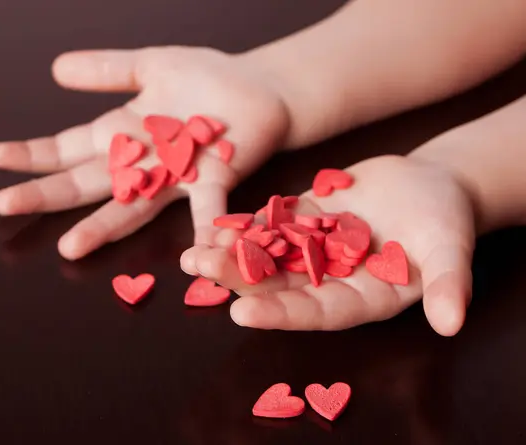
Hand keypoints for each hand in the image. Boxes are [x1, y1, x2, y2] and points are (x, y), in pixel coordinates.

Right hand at [0, 46, 289, 258]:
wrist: (260, 90)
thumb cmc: (207, 78)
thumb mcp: (151, 65)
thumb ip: (108, 70)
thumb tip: (55, 70)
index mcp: (125, 134)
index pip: (70, 146)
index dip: (34, 154)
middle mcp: (144, 163)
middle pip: (90, 181)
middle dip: (49, 193)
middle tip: (6, 204)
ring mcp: (178, 177)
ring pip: (134, 205)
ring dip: (104, 227)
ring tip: (72, 245)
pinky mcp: (217, 179)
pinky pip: (208, 208)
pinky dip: (203, 230)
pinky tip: (193, 254)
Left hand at [181, 155, 475, 335]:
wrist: (431, 185)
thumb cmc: (446, 220)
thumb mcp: (450, 250)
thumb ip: (446, 284)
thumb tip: (451, 323)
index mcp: (361, 298)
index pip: (318, 312)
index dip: (282, 314)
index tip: (241, 314)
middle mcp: (330, 280)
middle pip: (281, 286)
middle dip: (240, 280)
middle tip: (200, 270)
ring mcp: (313, 251)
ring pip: (267, 258)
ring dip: (229, 256)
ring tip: (191, 254)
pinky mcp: (304, 221)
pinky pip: (270, 226)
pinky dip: (243, 226)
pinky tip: (211, 223)